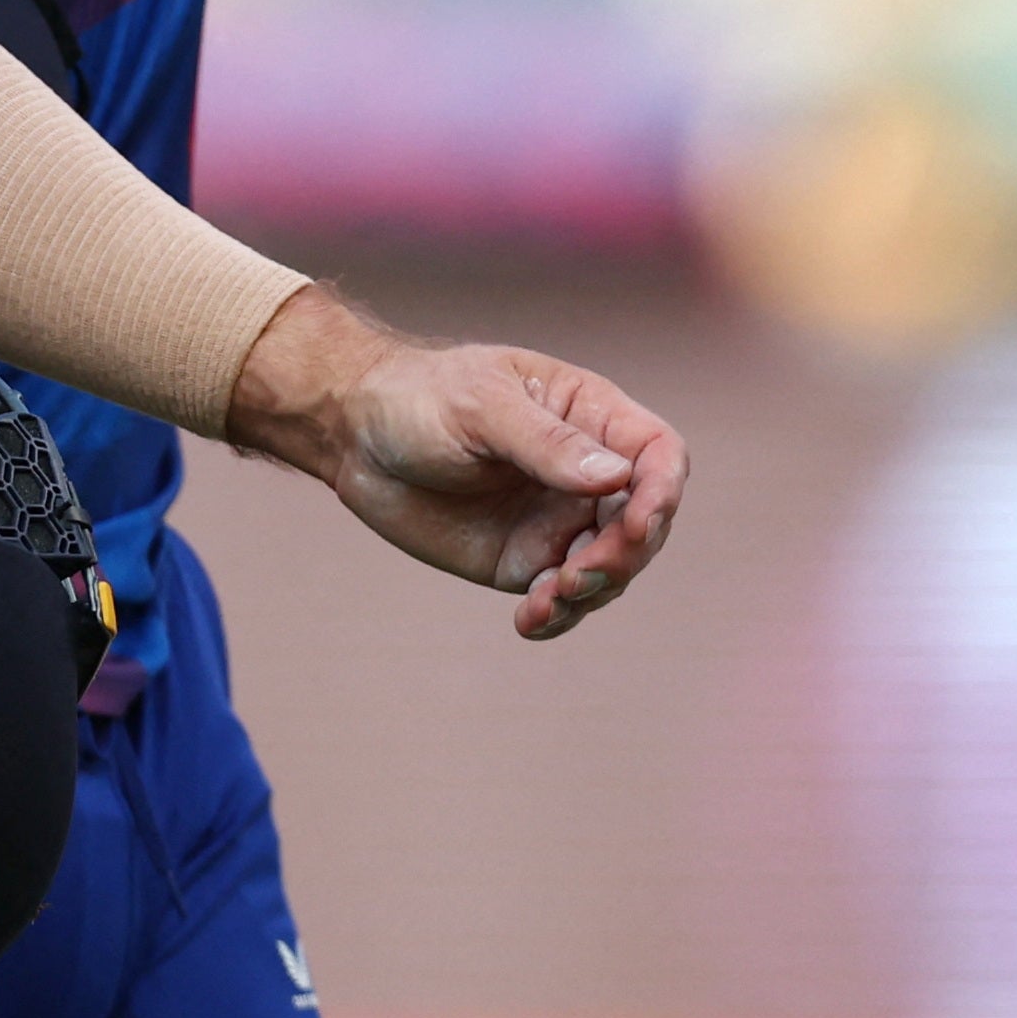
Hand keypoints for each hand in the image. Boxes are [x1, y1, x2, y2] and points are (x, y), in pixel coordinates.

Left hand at [227, 286, 684, 640]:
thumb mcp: (480, 408)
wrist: (353, 434)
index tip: (639, 521)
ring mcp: (557, 521)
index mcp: (588, 415)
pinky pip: (560, 598)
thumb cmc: (418, 397)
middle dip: (625, 553)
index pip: (658, 454)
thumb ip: (547, 444)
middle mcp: (584, 473)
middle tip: (580, 572)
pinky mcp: (523, 561)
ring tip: (546, 597)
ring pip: (611, 569)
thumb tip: (618, 478)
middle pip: (645, 521)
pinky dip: (557, 616)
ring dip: (593, 591)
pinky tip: (530, 620)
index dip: (662, 489)